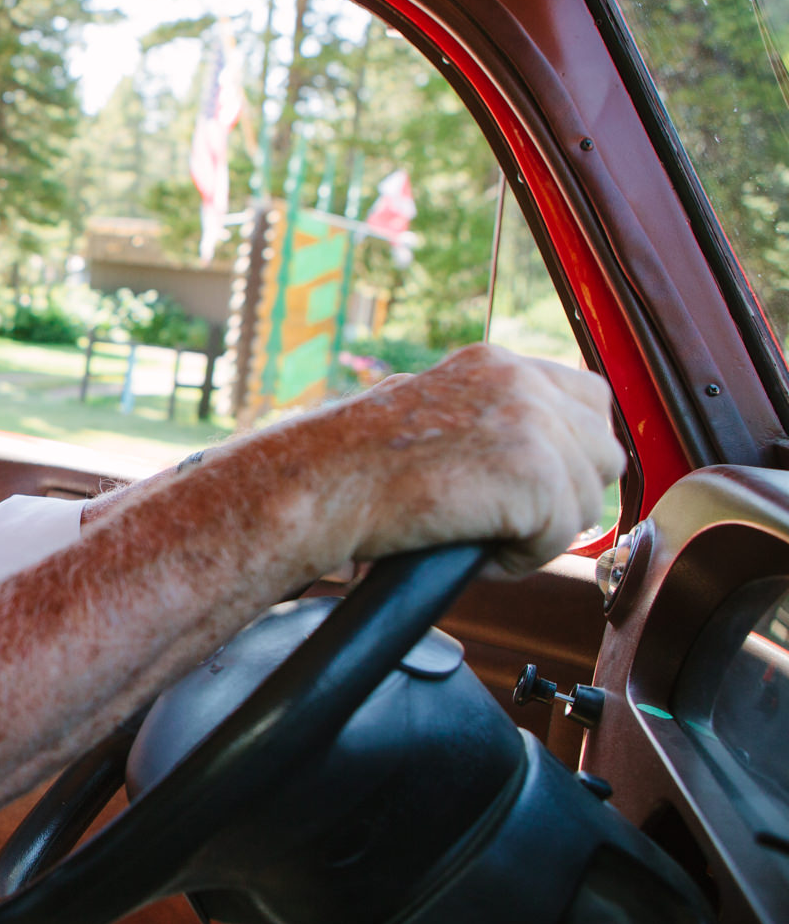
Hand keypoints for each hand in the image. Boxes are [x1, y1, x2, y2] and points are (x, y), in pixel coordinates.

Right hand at [321, 343, 624, 575]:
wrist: (320, 484)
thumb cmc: (349, 465)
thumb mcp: (424, 412)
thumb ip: (482, 416)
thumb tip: (522, 449)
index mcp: (495, 364)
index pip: (588, 398)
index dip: (573, 450)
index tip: (537, 485)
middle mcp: (521, 382)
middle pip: (602, 451)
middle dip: (565, 496)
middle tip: (509, 522)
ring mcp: (532, 424)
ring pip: (585, 500)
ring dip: (539, 532)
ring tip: (480, 539)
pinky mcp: (535, 474)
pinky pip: (558, 537)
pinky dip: (519, 559)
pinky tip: (475, 553)